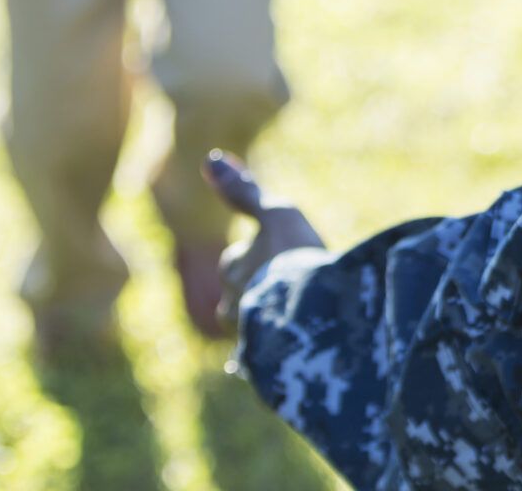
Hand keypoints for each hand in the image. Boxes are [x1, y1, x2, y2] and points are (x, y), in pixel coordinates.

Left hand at [205, 152, 325, 336]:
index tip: (278, 254)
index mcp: (233, 269)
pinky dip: (279, 349)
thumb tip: (209, 157)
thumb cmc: (294, 258)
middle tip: (288, 285)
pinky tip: (297, 349)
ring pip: (252, 325)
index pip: (235, 259)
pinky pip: (269, 354)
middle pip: (240, 294)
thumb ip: (244, 191)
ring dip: (267, 320)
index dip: (255, 254)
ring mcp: (248, 335)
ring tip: (297, 318)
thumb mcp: (277, 214)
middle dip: (256, 290)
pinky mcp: (267, 363)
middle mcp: (232, 304)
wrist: (313, 314)